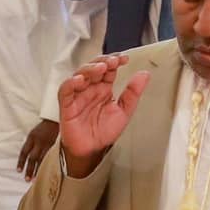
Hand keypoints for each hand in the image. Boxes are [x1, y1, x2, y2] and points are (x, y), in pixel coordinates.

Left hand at [16, 119, 60, 179]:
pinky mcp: (55, 146)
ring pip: (42, 160)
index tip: (19, 171)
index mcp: (32, 138)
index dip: (21, 162)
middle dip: (29, 169)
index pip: (24, 152)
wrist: (54, 120)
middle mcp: (39, 142)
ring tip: (35, 179)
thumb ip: (30, 145)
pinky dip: (47, 165)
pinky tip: (46, 172)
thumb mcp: (33, 134)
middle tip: (27, 179)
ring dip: (38, 170)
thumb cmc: (42, 128)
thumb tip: (26, 157)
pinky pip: (50, 158)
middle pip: (33, 158)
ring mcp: (48, 145)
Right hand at [57, 54, 151, 175]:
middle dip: (103, 61)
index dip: (115, 61)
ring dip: (90, 68)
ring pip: (79, 74)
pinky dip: (71, 83)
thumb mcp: (124, 111)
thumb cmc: (104, 131)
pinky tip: (80, 80)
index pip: (108, 69)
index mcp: (103, 88)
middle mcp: (90, 89)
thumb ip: (133, 93)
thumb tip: (144, 75)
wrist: (92, 150)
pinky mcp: (67, 105)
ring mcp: (78, 95)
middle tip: (113, 61)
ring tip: (101, 68)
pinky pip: (65, 90)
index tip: (124, 59)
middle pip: (93, 67)